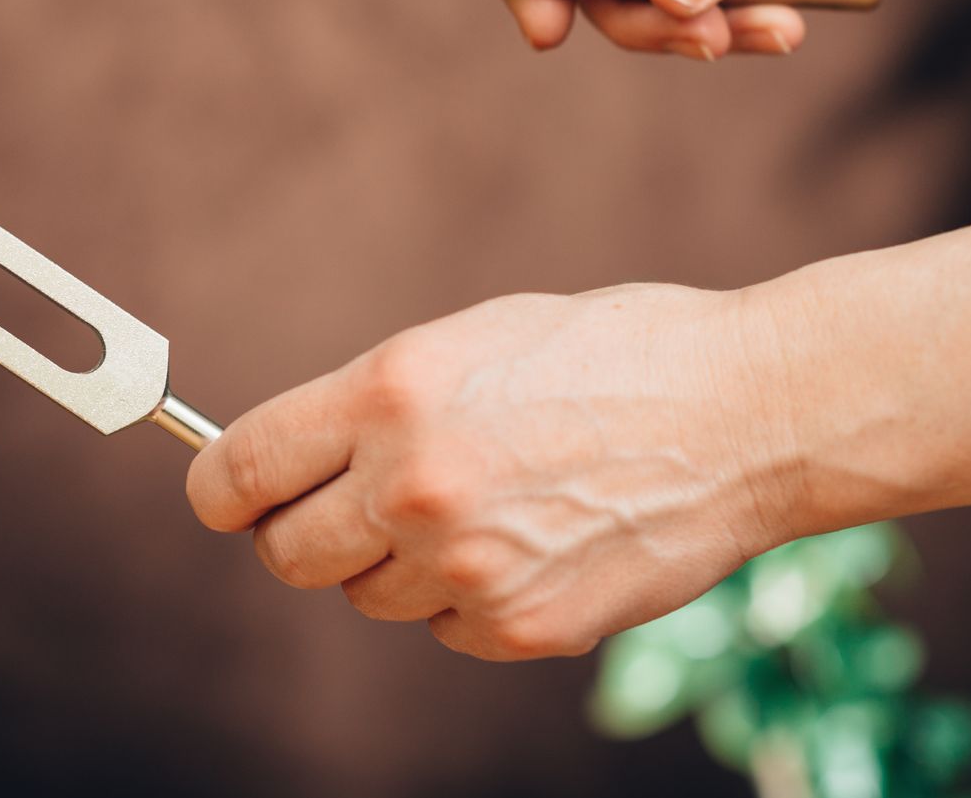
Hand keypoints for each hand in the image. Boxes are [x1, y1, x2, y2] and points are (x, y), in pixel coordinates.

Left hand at [185, 284, 799, 660]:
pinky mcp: (521, 627)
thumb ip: (375, 404)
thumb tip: (300, 459)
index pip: (240, 473)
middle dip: (305, 534)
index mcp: (391, 393)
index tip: (230, 497)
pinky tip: (533, 541)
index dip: (223, 490)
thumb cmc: (613, 355)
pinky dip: (471, 598)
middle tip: (355, 508)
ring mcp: (467, 566)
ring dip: (402, 564)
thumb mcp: (473, 340)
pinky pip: (447, 631)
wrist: (747, 412)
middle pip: (288, 555)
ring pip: (371, 597)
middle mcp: (414, 485)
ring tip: (486, 504)